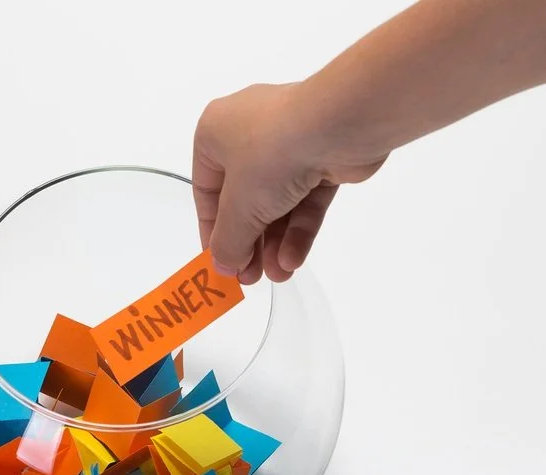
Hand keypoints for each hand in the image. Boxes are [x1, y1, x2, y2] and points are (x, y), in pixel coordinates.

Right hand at [192, 82, 386, 283]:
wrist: (338, 124)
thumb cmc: (270, 154)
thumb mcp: (239, 207)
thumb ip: (228, 241)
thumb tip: (222, 266)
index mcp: (215, 133)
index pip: (207, 190)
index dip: (213, 230)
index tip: (220, 263)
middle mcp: (249, 133)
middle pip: (244, 200)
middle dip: (249, 242)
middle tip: (250, 278)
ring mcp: (289, 144)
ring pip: (277, 202)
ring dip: (275, 241)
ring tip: (277, 276)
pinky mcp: (322, 157)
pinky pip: (304, 199)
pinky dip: (299, 229)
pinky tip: (293, 259)